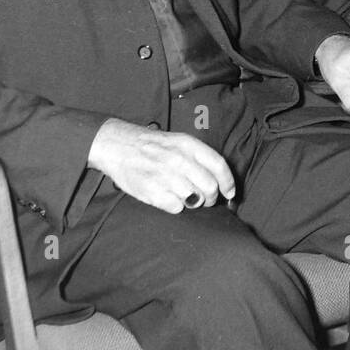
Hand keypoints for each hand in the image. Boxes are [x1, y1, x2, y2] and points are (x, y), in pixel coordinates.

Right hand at [88, 118, 234, 213]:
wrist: (118, 145)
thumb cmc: (153, 146)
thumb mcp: (179, 141)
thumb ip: (199, 157)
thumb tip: (220, 180)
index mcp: (188, 145)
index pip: (218, 165)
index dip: (228, 182)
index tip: (230, 193)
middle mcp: (179, 159)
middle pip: (210, 187)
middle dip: (212, 198)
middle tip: (206, 199)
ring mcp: (165, 175)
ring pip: (195, 199)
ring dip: (194, 202)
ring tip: (186, 197)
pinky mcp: (151, 190)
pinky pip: (176, 208)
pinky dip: (176, 206)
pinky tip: (170, 198)